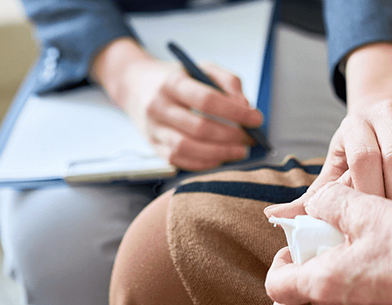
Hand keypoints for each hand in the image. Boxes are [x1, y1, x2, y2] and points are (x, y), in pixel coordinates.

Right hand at [92, 38, 262, 170]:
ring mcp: (153, 129)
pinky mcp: (153, 146)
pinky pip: (179, 160)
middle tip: (250, 138)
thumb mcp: (201, 67)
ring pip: (187, 148)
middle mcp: (158, 106)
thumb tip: (245, 107)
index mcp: (172, 82)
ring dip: (219, 153)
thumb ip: (228, 81)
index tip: (256, 119)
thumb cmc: (175, 77)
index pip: (207, 100)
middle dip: (231, 136)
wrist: (134, 85)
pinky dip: (204, 163)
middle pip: (199, 127)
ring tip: (239, 151)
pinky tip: (220, 157)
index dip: (235, 112)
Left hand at [265, 182, 391, 304]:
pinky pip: (365, 286)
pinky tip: (388, 244)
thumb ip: (331, 202)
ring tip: (368, 232)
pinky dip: (368, 264)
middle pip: (309, 283)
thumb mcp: (368, 211)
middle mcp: (342, 302)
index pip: (278, 285)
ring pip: (338, 282)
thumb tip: (316, 203)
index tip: (298, 241)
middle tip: (336, 229)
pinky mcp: (389, 302)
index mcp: (327, 282)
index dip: (280, 260)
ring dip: (345, 256)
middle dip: (318, 253)